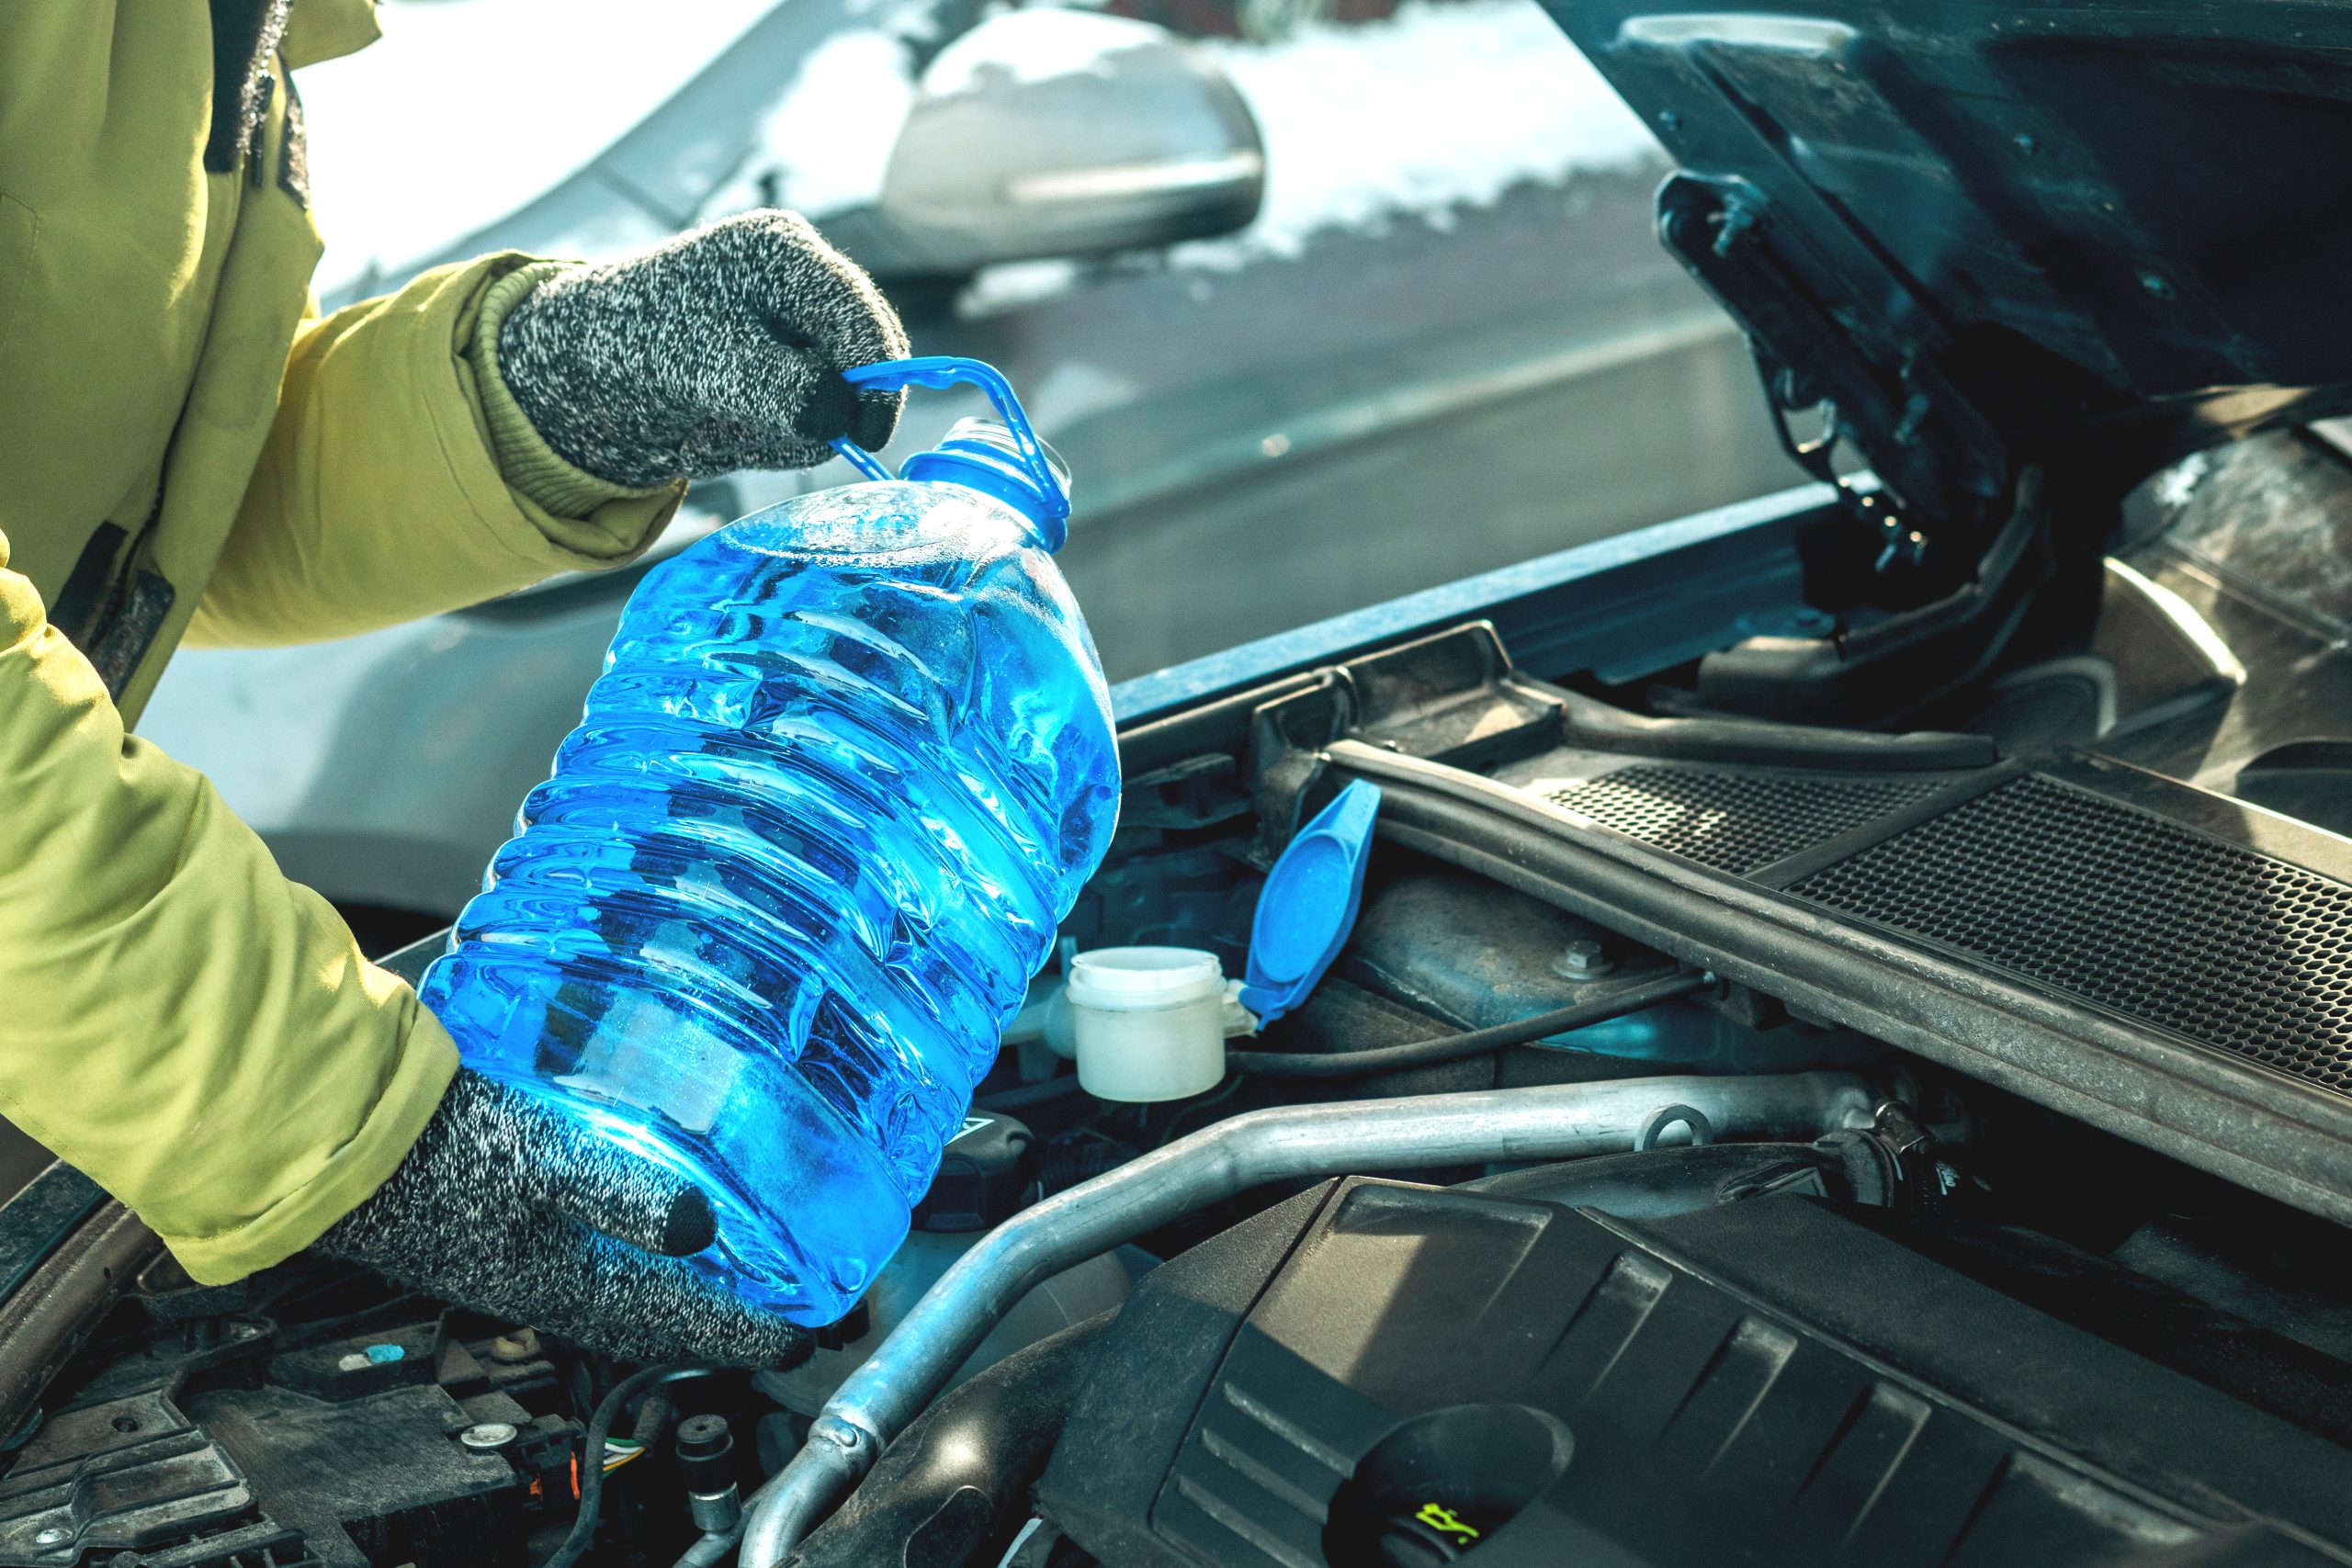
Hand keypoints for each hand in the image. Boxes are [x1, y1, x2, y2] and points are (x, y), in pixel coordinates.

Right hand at [314, 1068, 805, 1366]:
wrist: (332, 1135)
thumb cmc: (425, 1153)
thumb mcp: (539, 1161)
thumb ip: (624, 1190)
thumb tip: (703, 1223)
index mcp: (562, 1287)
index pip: (679, 1323)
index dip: (747, 1330)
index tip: (805, 1335)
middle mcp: (545, 1280)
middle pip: (657, 1310)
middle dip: (723, 1310)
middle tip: (784, 1303)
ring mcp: (519, 1249)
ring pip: (623, 1279)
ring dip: (682, 1276)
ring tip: (732, 1259)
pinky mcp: (499, 1210)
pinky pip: (587, 1240)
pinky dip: (634, 1233)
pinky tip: (643, 1199)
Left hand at [496, 209, 910, 487]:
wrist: (584, 376)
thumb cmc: (639, 343)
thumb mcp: (712, 365)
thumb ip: (786, 390)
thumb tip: (842, 420)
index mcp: (787, 252)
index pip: (860, 314)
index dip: (877, 375)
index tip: (869, 435)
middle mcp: (803, 287)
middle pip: (864, 357)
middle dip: (830, 403)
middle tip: (775, 429)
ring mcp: (799, 334)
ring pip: (842, 399)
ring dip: (797, 427)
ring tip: (726, 417)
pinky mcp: (790, 377)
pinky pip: (814, 424)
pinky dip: (780, 439)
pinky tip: (730, 427)